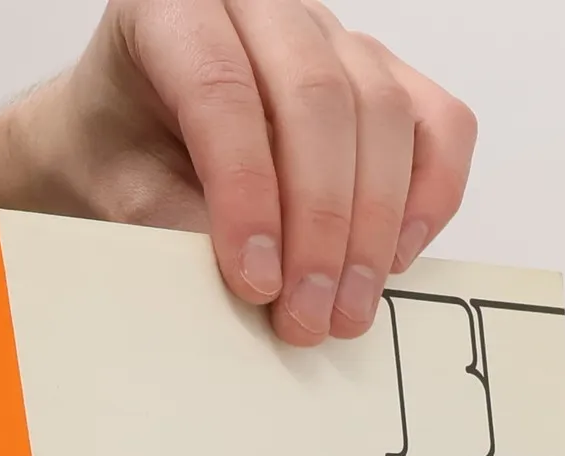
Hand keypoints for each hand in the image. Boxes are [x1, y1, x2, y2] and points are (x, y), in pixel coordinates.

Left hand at [0, 0, 476, 345]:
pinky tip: (393, 260)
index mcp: (174, 8)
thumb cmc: (126, 157)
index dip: (246, 195)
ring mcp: (334, 38)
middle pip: (317, 98)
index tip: (255, 283)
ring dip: (373, 229)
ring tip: (344, 311)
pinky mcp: (385, 78)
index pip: (224, 90)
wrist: (133, 138)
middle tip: (308, 315)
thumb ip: (180, 226)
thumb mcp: (124, 195)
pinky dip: (429, 197)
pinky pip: (440, 124)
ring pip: (384, 113)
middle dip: (320, 225)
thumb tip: (262, 284)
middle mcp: (263, 6)